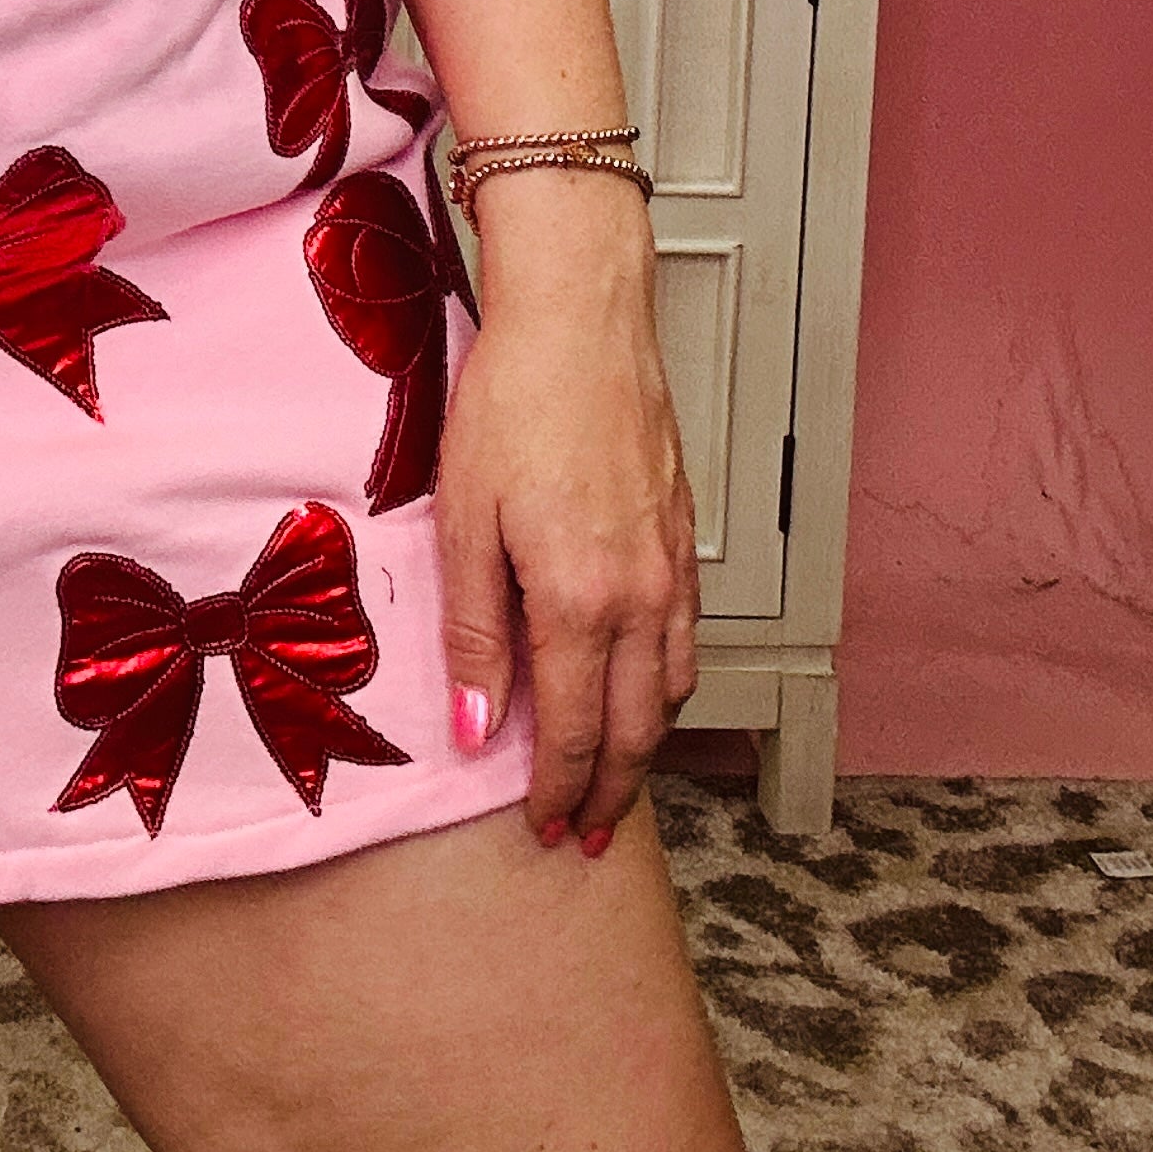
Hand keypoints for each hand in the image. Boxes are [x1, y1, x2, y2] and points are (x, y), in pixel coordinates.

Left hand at [436, 177, 698, 851]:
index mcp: (579, 599)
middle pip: (635, 729)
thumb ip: (472, 631)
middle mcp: (640, 596)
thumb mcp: (464, 516)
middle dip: (609, 792)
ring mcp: (671, 567)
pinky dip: (671, 685)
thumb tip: (477, 726)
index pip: (572, 730)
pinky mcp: (682, 535)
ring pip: (673, 690)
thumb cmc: (516, 397)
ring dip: (645, 747)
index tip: (542, 827)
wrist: (581, 316)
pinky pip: (688, 638)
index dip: (557, 790)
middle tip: (584, 835)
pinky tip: (648, 688)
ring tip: (616, 781)